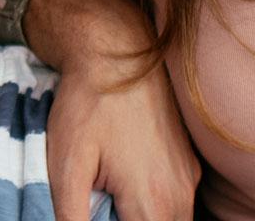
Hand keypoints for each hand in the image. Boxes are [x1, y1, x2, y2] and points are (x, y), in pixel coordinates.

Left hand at [24, 0, 196, 220]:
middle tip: (101, 207)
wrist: (115, 50)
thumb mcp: (66, 166)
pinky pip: (177, 199)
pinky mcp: (187, 160)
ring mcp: (188, 174)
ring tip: (111, 199)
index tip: (98, 212)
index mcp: (150, 199)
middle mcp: (179, 190)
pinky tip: (127, 186)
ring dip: (145, 218)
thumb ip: (72, 215)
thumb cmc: (87, 105)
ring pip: (175, 219)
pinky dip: (156, 206)